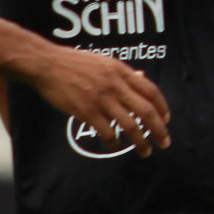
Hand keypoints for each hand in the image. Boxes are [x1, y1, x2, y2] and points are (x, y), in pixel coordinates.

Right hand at [26, 48, 171, 157]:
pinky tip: (115, 146)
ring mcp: (102, 99)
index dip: (162, 107)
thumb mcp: (103, 61)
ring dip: (141, 142)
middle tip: (164, 142)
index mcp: (121, 71)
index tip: (166, 120)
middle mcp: (115, 85)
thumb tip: (142, 78)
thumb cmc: (74, 62)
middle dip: (159, 130)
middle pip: (146, 111)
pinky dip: (115, 143)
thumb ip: (123, 72)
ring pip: (130, 125)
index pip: (150, 90)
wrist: (47, 64)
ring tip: (145, 151)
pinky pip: (108, 132)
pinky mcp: (87, 111)